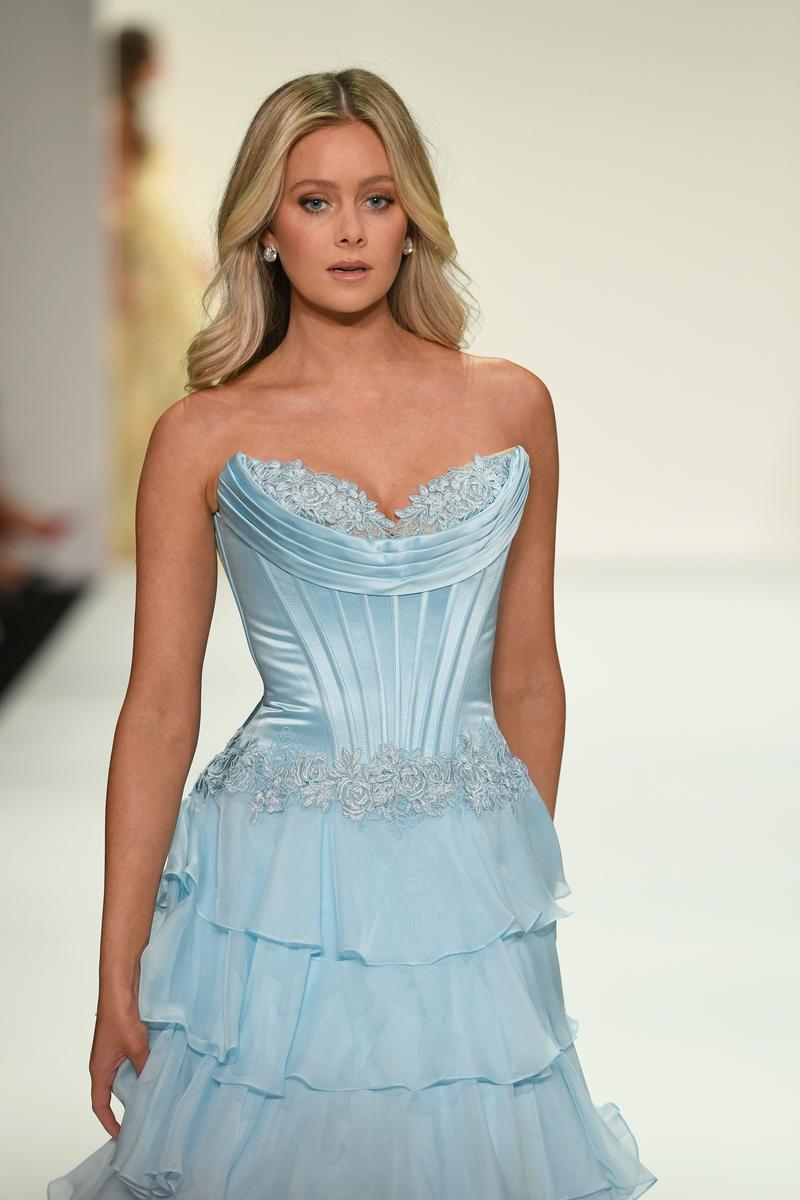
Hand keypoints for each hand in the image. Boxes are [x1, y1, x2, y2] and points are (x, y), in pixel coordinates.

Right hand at [89, 989, 149, 1137]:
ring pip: (128, 1075)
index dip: (109, 1123)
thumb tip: (158, 1086)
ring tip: (159, 1095)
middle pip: (115, 1092)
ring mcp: (116, 1050)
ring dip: (141, 1084)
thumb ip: (146, 1068)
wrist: (121, 982)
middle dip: (130, 1105)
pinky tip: (164, 1069)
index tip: (122, 1137)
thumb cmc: (120, 1013)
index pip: (99, 1104)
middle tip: (148, 1117)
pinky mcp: (127, 1039)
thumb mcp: (136, 1046)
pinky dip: (147, 1067)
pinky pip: (135, 1060)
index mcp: (100, 1068)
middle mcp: (105, 1062)